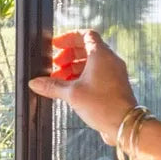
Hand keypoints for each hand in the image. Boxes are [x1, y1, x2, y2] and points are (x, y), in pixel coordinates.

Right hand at [29, 30, 137, 144]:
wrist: (125, 125)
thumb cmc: (104, 105)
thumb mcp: (72, 94)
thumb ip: (53, 86)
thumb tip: (35, 83)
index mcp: (101, 55)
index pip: (85, 35)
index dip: (69, 38)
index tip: (57, 45)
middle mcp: (111, 61)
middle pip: (87, 49)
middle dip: (69, 56)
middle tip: (56, 65)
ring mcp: (115, 73)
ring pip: (93, 63)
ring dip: (75, 68)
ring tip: (60, 79)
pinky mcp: (116, 86)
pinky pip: (98, 75)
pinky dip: (84, 77)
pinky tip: (72, 89)